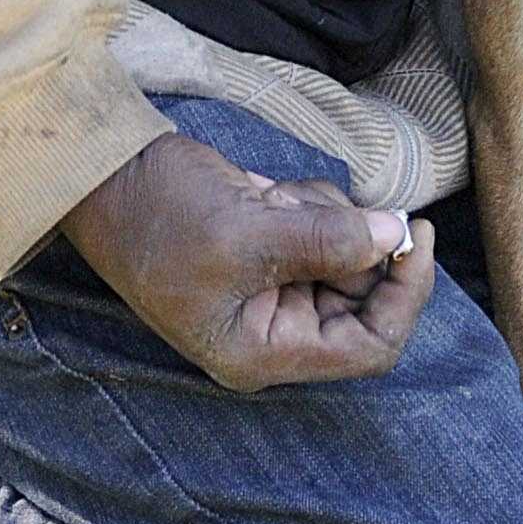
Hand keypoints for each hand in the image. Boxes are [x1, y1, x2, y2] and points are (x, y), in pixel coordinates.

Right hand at [58, 132, 433, 391]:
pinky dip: (308, 202)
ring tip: (271, 196)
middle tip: (312, 200)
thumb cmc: (161, 213)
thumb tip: (395, 235)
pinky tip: (264, 189)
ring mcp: (270, 288)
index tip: (417, 234)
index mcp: (263, 351)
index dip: (404, 295)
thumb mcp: (249, 228)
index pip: (369, 346)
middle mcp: (272, 330)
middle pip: (363, 297)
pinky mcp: (268, 250)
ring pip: (347, 254)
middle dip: (353, 241)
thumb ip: (328, 239)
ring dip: (326, 215)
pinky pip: (321, 229)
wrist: (105, 171)